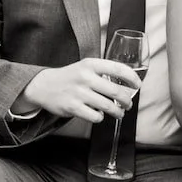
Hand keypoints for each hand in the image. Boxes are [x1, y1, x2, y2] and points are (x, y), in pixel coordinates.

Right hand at [20, 58, 143, 123]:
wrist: (44, 85)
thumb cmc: (70, 77)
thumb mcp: (85, 67)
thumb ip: (103, 72)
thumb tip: (127, 83)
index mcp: (90, 64)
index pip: (118, 68)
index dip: (132, 78)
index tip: (137, 85)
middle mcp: (85, 77)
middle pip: (116, 91)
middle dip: (127, 100)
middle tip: (128, 104)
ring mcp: (78, 93)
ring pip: (108, 106)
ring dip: (118, 112)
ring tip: (119, 113)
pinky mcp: (72, 107)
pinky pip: (95, 116)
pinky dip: (100, 117)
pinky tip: (99, 114)